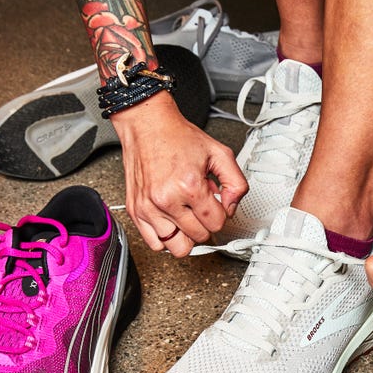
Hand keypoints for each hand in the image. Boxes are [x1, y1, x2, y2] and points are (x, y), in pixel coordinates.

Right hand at [112, 91, 247, 255]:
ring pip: (178, 247)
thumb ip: (236, 183)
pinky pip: (155, 244)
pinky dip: (165, 238)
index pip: (217, 223)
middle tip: (200, 206)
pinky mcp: (136, 211)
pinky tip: (171, 222)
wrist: (147, 125)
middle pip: (199, 237)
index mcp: (189, 186)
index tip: (215, 204)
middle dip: (205, 223)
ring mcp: (148, 208)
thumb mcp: (219, 153)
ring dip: (186, 235)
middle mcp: (166, 200)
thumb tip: (231, 208)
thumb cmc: (177, 137)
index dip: (221, 214)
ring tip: (186, 216)